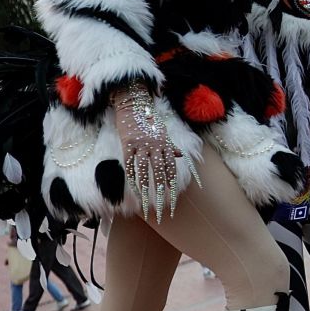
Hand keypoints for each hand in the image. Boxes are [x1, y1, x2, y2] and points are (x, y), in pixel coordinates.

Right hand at [114, 84, 184, 222]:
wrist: (133, 103)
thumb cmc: (148, 119)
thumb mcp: (162, 132)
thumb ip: (171, 145)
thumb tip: (181, 155)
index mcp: (165, 143)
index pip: (171, 168)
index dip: (172, 184)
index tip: (173, 199)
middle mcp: (155, 145)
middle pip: (160, 172)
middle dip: (162, 191)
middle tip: (162, 207)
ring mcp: (141, 144)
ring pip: (145, 170)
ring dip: (146, 187)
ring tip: (147, 201)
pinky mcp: (128, 144)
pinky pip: (130, 163)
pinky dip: (132, 176)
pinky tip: (133, 187)